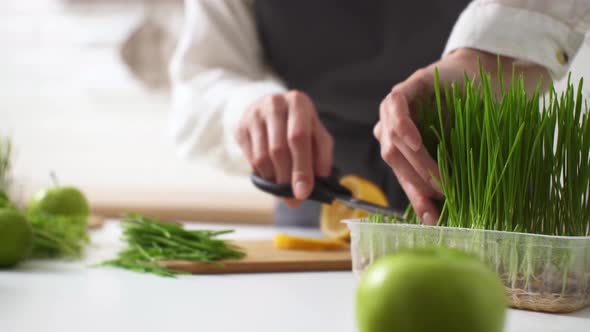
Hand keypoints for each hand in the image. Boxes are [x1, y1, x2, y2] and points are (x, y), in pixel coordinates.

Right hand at [235, 90, 333, 206]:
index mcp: (298, 102)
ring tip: (283, 189)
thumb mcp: (316, 134)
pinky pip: (251, 160)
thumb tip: (319, 183)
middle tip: (293, 200)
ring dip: (274, 180)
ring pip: (262, 158)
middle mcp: (274, 104)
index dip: (301, 168)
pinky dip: (263, 174)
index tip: (303, 193)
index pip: (299, 138)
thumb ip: (322, 156)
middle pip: (278, 149)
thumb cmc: (300, 124)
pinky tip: (272, 176)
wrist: (272, 109)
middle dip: (286, 179)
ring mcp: (254, 115)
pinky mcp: (241, 127)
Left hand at [374, 48, 549, 224]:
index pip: (402, 175)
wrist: (477, 78)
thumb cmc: (465, 117)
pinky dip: (403, 127)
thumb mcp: (453, 152)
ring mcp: (393, 110)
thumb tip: (442, 214)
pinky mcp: (404, 88)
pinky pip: (396, 109)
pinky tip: (416, 142)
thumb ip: (443, 176)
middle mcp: (389, 129)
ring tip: (438, 177)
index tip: (432, 217)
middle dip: (417, 182)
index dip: (416, 197)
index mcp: (397, 147)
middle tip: (442, 196)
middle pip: (394, 160)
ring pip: (392, 141)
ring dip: (416, 162)